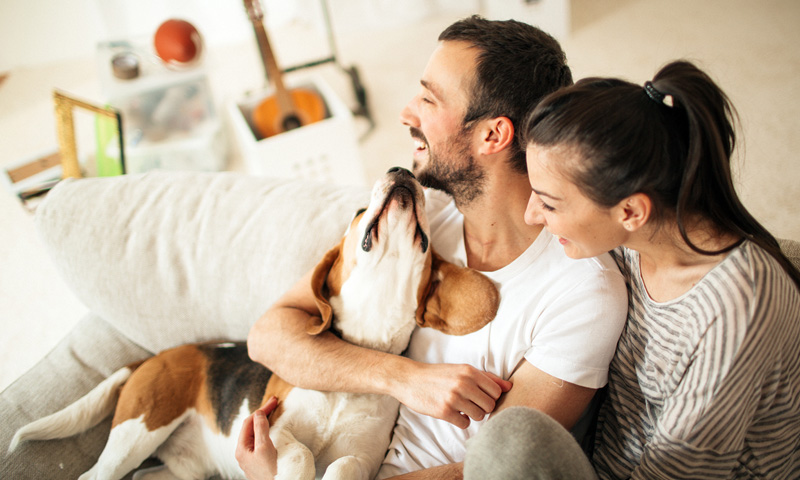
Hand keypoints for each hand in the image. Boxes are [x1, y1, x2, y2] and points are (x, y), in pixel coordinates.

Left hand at [236, 396, 279, 479]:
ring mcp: (250, 458)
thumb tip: (258, 413)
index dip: (261, 410)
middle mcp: (243, 453)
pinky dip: (265, 431)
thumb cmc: (271, 471)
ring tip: (272, 412)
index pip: (249, 422)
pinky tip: (271, 429)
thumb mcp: (265, 447)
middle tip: (274, 403)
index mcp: (241, 449)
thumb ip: (260, 429)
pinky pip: (259, 442)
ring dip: (263, 422)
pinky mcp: (258, 461)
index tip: (273, 401)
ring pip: (255, 434)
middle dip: (261, 414)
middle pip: (250, 427)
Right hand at [396, 362, 511, 428]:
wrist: (409, 379)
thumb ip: (487, 378)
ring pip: (480, 416)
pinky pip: (465, 424)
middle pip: (490, 405)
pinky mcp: (444, 411)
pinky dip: (461, 421)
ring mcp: (454, 397)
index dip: (490, 397)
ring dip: (472, 415)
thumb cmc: (439, 375)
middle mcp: (464, 383)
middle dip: (482, 407)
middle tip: (470, 404)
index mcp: (470, 371)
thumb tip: (509, 386)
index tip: (479, 396)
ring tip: (461, 408)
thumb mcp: (462, 370)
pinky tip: (452, 413)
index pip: (497, 391)